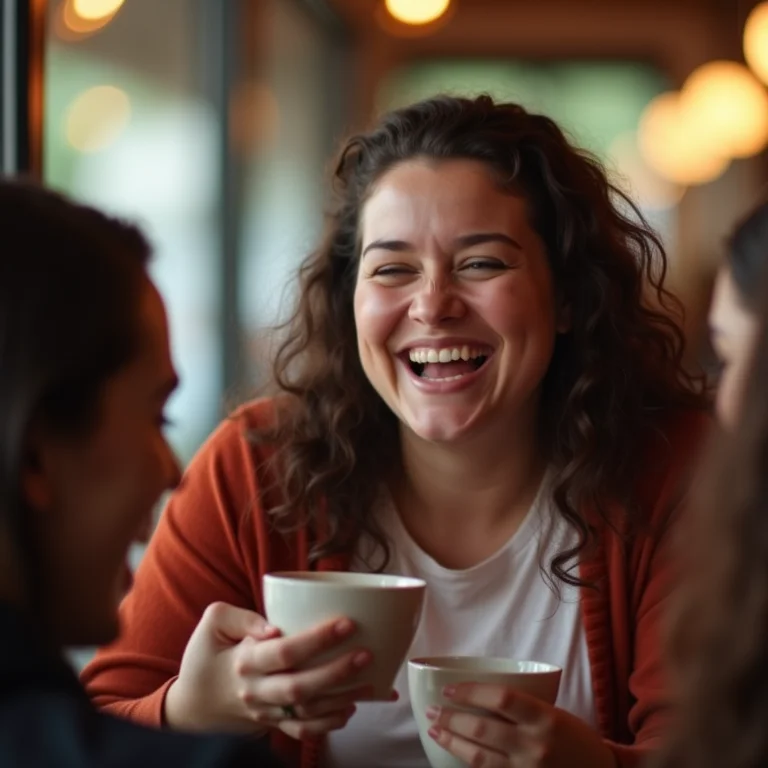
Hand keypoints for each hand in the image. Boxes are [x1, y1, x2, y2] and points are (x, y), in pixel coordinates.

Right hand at [164, 601, 385, 739]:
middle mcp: (257, 691)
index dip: (317, 639)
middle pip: (300, 687)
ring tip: (372, 682)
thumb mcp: (213, 623)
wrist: (194, 703)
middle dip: (337, 672)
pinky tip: (352, 709)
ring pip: (307, 712)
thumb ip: (241, 616)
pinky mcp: (274, 723)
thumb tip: (272, 625)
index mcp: (244, 661)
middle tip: (367, 654)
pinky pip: (304, 731)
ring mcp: (267, 711)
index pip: (284, 651)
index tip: (346, 623)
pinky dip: (329, 724)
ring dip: (342, 698)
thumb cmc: (208, 654)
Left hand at [425, 683, 615, 767]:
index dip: (471, 692)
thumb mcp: (554, 713)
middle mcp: (535, 745)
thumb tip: (477, 691)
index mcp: (545, 718)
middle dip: (451, 718)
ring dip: (452, 741)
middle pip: (483, 728)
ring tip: (435, 729)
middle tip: (431, 709)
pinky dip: (467, 764)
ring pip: (478, 756)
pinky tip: (454, 753)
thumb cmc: (575, 739)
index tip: (449, 688)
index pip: (502, 698)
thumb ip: (522, 706)